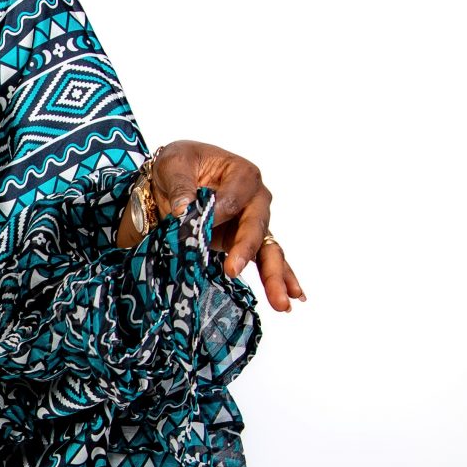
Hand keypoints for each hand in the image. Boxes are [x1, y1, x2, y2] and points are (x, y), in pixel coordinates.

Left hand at [143, 141, 305, 312]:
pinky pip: (266, 260)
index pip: (233, 199)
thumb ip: (180, 185)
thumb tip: (184, 210)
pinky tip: (293, 298)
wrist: (173, 180)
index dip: (216, 213)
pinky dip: (281, 279)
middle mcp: (255, 199)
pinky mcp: (246, 242)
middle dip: (247, 249)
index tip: (191, 219)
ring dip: (274, 276)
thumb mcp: (173, 164)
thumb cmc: (178, 166)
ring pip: (267, 249)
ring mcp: (253, 223)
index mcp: (242, 174)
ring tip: (281, 302)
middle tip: (233, 270)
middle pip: (257, 226)